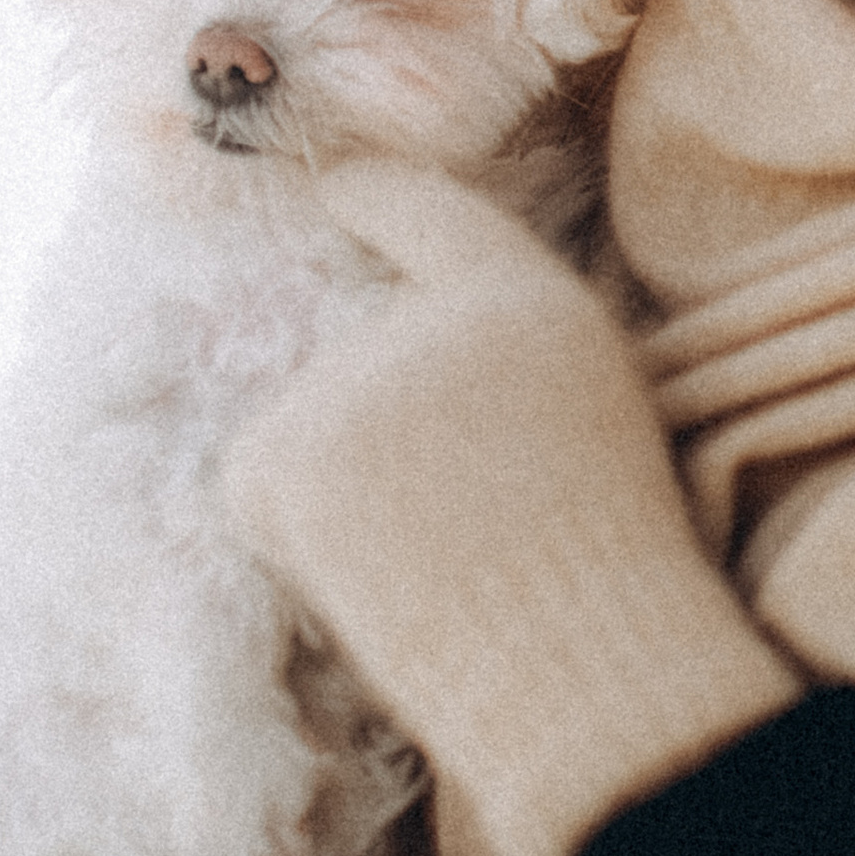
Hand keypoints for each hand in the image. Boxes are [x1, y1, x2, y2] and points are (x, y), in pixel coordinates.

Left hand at [227, 161, 797, 855]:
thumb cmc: (594, 552)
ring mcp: (349, 380)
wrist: (573, 670)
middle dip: (384, 418)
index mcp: (523, 293)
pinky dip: (293, 520)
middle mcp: (431, 312)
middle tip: (462, 507)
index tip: (336, 185)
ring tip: (427, 546)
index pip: (428, 211)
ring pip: (308, 413)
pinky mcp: (281, 457)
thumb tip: (371, 264)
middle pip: (362, 340)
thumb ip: (486, 332)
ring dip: (340, 475)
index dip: (372, 195)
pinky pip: (260, 473)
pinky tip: (368, 565)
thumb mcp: (578, 407)